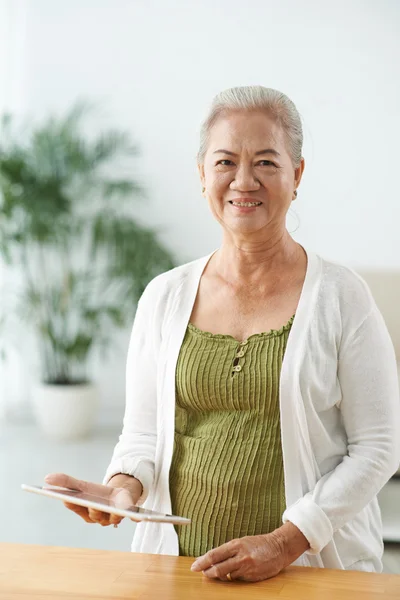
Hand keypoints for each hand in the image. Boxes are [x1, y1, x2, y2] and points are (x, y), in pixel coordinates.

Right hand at [44, 472, 141, 526]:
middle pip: (95, 515)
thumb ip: (66, 482)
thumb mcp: (82, 485)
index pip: (79, 509)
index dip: (73, 505)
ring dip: (112, 513)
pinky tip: (137, 515)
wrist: (119, 494)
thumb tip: (46, 478)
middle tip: (91, 504)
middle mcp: (100, 518)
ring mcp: (115, 516)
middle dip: (92, 510)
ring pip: (112, 517)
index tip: (66, 499)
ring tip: (113, 508)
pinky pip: (132, 516)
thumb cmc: (98, 494)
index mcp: (86, 512)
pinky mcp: (129, 513)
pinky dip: (134, 516)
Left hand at [191, 524, 308, 581]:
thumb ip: (227, 551)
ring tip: (223, 571)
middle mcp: (240, 556)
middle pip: (218, 568)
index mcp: (236, 544)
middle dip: (208, 572)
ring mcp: (247, 568)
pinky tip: (240, 571)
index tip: (194, 566)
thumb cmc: (258, 544)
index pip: (214, 555)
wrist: (278, 548)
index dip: (202, 562)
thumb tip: (211, 559)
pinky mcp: (253, 577)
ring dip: (222, 575)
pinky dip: (235, 577)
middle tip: (203, 573)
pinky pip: (239, 579)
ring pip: (227, 576)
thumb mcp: (241, 542)